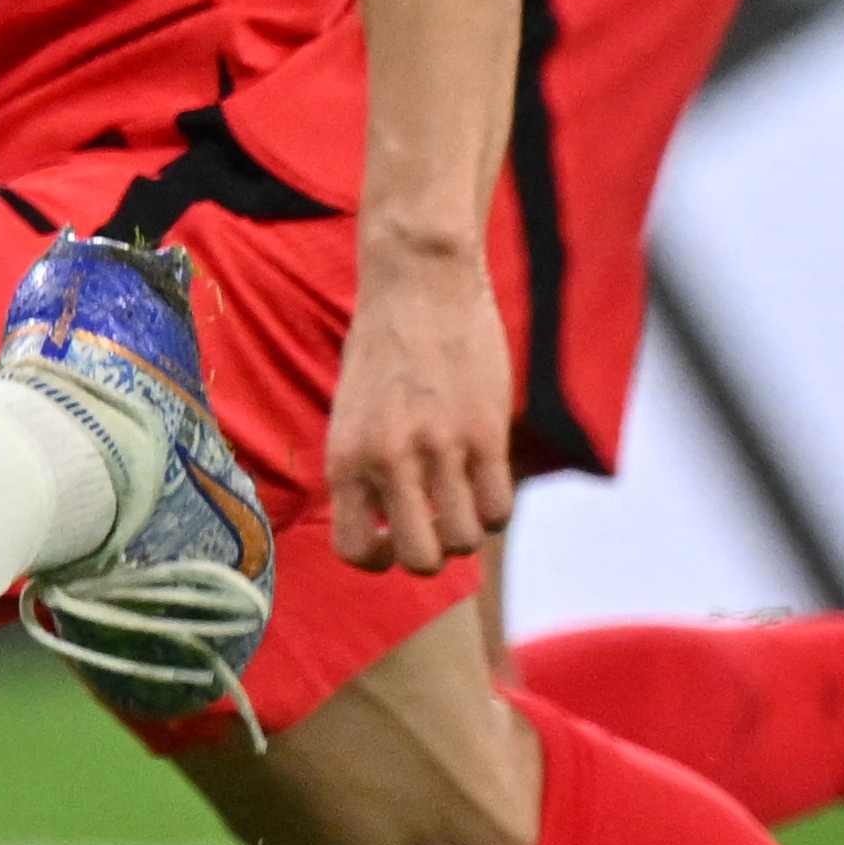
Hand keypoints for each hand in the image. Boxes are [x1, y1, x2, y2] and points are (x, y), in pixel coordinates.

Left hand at [319, 229, 516, 575]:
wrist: (418, 285)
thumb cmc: (383, 348)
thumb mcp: (352, 413)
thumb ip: (365, 468)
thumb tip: (387, 525)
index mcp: (344, 458)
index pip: (352, 551)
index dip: (379, 559)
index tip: (392, 536)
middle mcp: (387, 460)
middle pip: (418, 560)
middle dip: (432, 555)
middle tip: (437, 524)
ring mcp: (438, 449)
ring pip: (465, 540)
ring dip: (469, 531)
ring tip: (463, 496)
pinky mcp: (485, 434)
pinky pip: (499, 507)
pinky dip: (496, 507)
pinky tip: (486, 478)